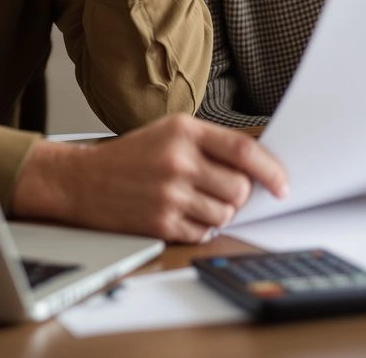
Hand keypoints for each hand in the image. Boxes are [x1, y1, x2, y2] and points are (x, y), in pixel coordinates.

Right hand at [10, 114, 288, 242]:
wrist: (82, 180)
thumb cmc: (130, 156)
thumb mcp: (169, 132)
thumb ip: (210, 143)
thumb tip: (255, 165)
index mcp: (183, 131)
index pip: (242, 150)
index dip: (270, 170)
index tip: (282, 185)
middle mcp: (178, 160)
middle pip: (238, 188)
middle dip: (238, 195)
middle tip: (221, 190)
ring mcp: (169, 194)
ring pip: (224, 214)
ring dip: (218, 213)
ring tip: (194, 200)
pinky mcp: (160, 223)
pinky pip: (202, 233)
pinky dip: (199, 228)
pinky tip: (180, 213)